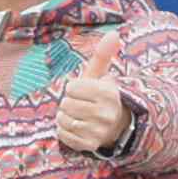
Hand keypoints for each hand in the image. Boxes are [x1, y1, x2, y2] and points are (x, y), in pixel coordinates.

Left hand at [50, 34, 133, 155]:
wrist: (114, 126)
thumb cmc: (100, 96)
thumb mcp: (101, 75)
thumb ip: (103, 55)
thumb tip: (114, 33)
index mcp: (108, 93)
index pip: (71, 87)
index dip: (74, 88)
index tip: (84, 92)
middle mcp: (106, 113)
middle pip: (65, 104)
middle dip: (69, 103)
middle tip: (80, 105)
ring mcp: (98, 131)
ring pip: (63, 120)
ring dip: (65, 117)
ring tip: (77, 116)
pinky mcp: (89, 145)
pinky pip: (63, 135)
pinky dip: (64, 130)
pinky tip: (76, 127)